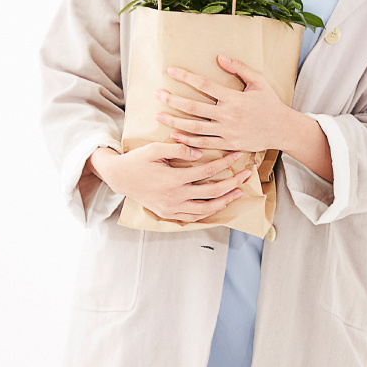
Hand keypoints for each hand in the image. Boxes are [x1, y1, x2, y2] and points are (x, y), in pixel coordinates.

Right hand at [88, 143, 251, 222]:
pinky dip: (209, 212)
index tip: (237, 155)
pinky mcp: (168, 214)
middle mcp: (174, 196)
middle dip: (232, 183)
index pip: (206, 171)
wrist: (119, 178)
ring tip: (238, 192)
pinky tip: (219, 204)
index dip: (224, 163)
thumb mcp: (154, 149)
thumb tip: (198, 153)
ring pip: (205, 209)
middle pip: (211, 192)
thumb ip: (177, 150)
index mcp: (172, 179)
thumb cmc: (137, 160)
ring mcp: (172, 208)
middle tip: (246, 175)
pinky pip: (194, 217)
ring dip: (224, 201)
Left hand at [154, 54, 289, 153]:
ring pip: (194, 127)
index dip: (186, 77)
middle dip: (172, 100)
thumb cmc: (270, 103)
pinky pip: (204, 143)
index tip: (171, 71)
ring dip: (174, 121)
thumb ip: (239, 68)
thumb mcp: (258, 81)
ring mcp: (227, 132)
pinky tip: (174, 134)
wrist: (282, 129)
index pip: (205, 85)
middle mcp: (228, 115)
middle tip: (157, 93)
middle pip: (193, 108)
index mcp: (234, 98)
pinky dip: (188, 140)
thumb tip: (219, 57)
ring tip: (158, 115)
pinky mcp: (228, 145)